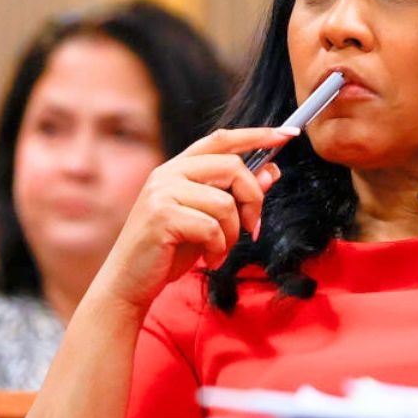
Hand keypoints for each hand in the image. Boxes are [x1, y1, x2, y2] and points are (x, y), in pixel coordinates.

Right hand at [92, 126, 298, 312]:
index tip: (288, 134)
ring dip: (233, 233)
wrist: (129, 283)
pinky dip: (219, 249)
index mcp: (179, 168)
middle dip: (253, 199)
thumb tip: (271, 171)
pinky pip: (212, 227)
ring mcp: (162, 192)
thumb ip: (235, 194)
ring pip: (225, 202)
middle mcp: (168, 173)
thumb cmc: (170, 251)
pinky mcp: (162, 216)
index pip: (223, 139)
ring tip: (220, 250)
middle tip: (253, 227)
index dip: (257, 134)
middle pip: (232, 166)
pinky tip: (209, 260)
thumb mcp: (209, 220)